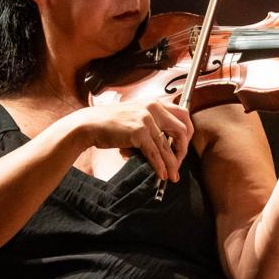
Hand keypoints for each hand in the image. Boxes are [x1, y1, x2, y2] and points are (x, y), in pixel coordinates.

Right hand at [71, 100, 192, 181]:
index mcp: (155, 102)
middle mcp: (154, 108)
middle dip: (183, 150)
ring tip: (173, 176)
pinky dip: (160, 166)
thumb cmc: (112, 122)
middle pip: (182, 130)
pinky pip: (155, 153)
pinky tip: (161, 174)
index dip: (188, 133)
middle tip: (179, 162)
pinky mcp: (139, 132)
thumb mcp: (137, 114)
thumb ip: (153, 124)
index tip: (183, 147)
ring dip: (172, 164)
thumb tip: (168, 146)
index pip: (183, 114)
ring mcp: (147, 119)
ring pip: (167, 147)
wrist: (90, 124)